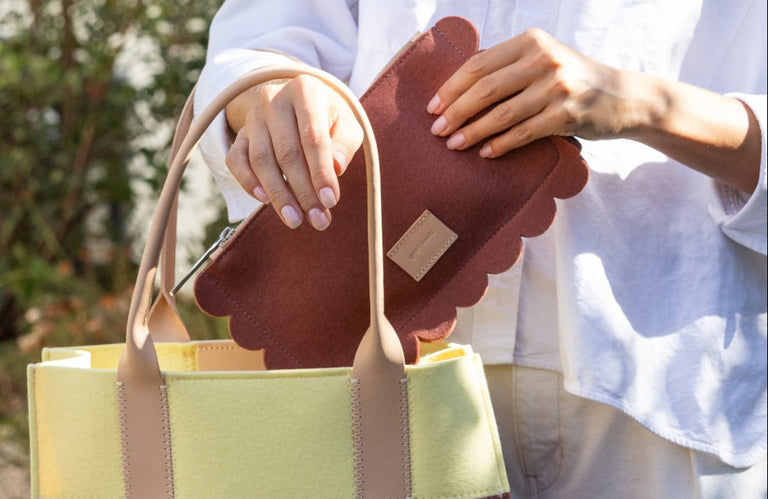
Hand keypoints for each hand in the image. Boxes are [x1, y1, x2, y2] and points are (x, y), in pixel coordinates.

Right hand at [225, 75, 362, 229]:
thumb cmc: (330, 118)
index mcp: (305, 91)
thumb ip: (344, 144)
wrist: (300, 103)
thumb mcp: (347, 125)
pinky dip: (248, 182)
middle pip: (286, 152)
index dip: (321, 172)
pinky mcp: (240, 134)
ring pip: (261, 160)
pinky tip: (265, 201)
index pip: (313, 137)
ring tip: (295, 220)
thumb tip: (335, 168)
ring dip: (279, 195)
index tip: (330, 201)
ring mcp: (253, 117)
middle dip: (302, 191)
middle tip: (317, 220)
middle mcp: (274, 99)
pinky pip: (236, 161)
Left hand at [427, 28, 759, 192]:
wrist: (623, 97)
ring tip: (453, 145)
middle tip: (437, 131)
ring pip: (502, 113)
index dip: (451, 88)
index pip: (478, 65)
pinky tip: (485, 153)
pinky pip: (523, 132)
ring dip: (473, 131)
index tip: (432, 108)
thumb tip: (456, 91)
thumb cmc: (572, 81)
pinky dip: (501, 144)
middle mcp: (543, 59)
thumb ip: (508, 68)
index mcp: (530, 42)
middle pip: (485, 89)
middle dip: (455, 112)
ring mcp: (557, 86)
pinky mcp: (567, 114)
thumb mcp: (542, 61)